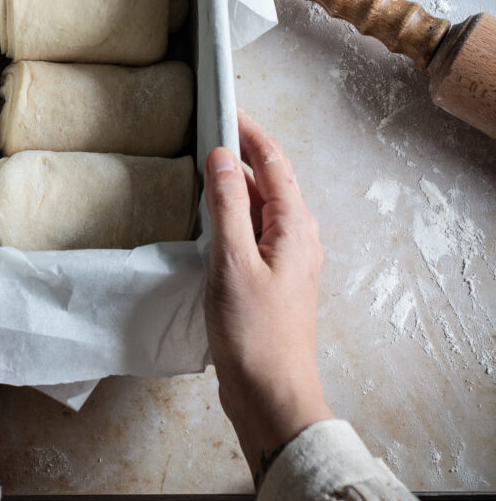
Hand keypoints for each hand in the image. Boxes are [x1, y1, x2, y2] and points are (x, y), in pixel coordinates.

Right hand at [204, 109, 332, 488]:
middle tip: (203, 131)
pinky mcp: (271, 278)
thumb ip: (229, 205)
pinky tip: (209, 219)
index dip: (248, 130)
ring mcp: (286, 258)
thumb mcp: (232, 261)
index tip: (222, 106)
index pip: (272, 160)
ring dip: (235, 185)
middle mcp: (297, 235)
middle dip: (240, 153)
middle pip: (269, 180)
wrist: (271, 394)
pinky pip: (253, 232)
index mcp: (295, 225)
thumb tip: (222, 156)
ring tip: (201, 167)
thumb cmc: (254, 332)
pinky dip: (233, 215)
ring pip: (260, 206)